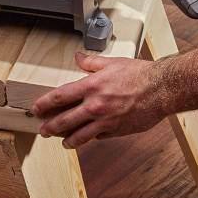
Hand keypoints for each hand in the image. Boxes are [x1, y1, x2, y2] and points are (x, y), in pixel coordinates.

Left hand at [31, 51, 169, 148]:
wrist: (161, 89)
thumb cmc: (139, 74)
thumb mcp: (112, 62)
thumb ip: (92, 62)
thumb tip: (78, 57)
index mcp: (92, 86)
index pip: (61, 97)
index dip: (45, 104)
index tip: (37, 108)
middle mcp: (95, 106)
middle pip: (65, 120)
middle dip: (50, 126)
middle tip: (43, 130)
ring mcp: (105, 121)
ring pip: (79, 135)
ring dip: (67, 139)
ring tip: (62, 141)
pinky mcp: (116, 131)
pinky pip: (98, 137)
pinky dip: (89, 139)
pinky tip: (85, 139)